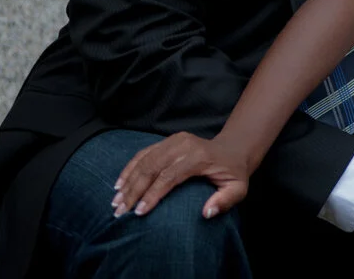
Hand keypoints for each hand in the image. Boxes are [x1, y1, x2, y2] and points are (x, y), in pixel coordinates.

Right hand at [112, 132, 249, 218]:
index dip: (153, 194)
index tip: (139, 212)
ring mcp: (174, 140)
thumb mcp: (238, 189)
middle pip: (152, 168)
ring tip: (115, 201)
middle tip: (120, 211)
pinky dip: (130, 168)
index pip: (170, 176)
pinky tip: (119, 184)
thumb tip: (206, 213)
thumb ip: (225, 201)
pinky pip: (144, 153)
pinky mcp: (167, 141)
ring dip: (127, 181)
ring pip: (144, 160)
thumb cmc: (233, 173)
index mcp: (199, 156)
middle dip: (134, 191)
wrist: (233, 149)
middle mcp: (184, 145)